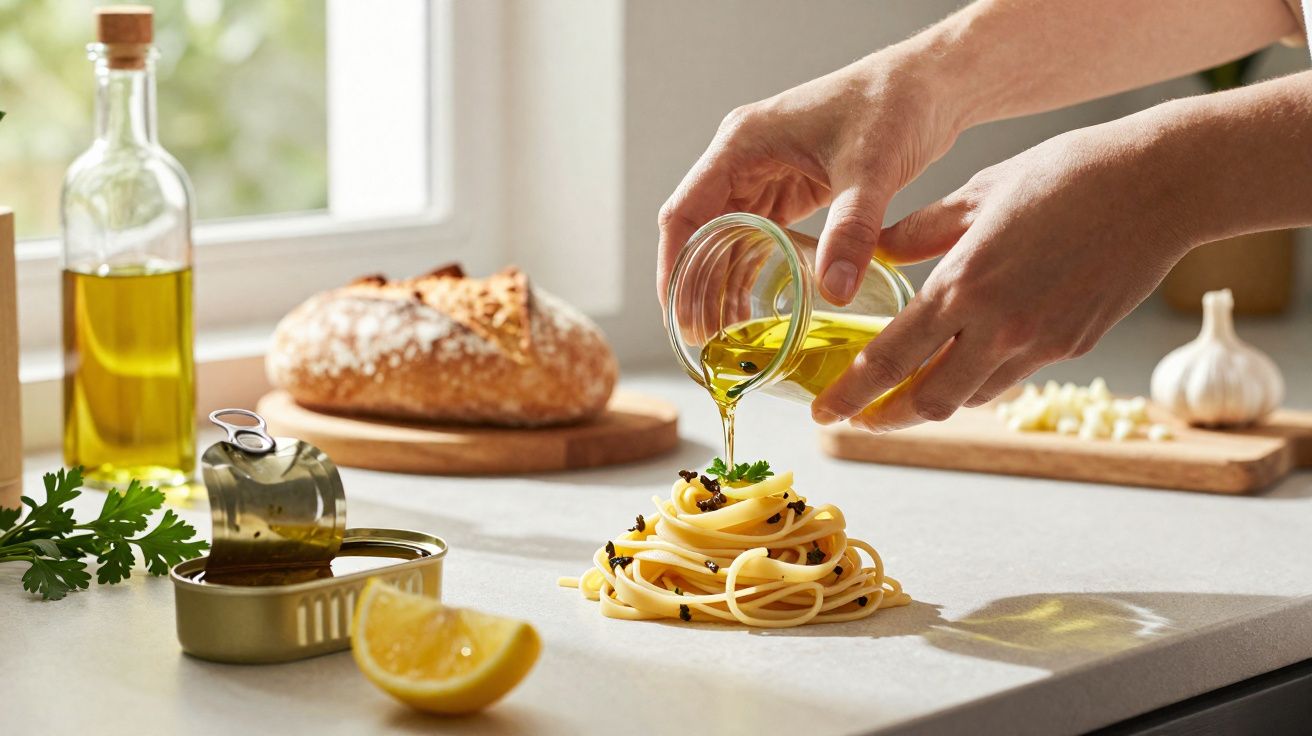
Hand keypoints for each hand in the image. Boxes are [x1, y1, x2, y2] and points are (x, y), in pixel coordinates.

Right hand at [656, 52, 961, 309]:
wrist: (933, 83)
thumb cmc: (895, 105)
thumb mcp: (871, 171)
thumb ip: (850, 230)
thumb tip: (833, 292)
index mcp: (742, 144)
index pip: (686, 212)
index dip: (674, 265)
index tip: (676, 312)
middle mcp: (744, 157)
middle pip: (699, 228)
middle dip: (694, 282)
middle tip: (700, 336)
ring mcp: (765, 171)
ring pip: (724, 234)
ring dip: (721, 279)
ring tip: (724, 333)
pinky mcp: (790, 184)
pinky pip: (757, 233)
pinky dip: (751, 267)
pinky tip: (755, 305)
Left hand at [812, 120, 1197, 431]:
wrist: (1158, 184)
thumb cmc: (1065, 175)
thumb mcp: (976, 193)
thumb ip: (917, 232)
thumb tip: (875, 251)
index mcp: (962, 285)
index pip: (889, 360)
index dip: (851, 395)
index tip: (825, 413)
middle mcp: (998, 327)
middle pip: (928, 403)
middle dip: (887, 418)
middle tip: (864, 417)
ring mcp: (1040, 343)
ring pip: (971, 397)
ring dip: (935, 400)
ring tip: (912, 388)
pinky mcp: (1074, 346)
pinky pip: (1013, 377)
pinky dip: (981, 378)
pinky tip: (971, 359)